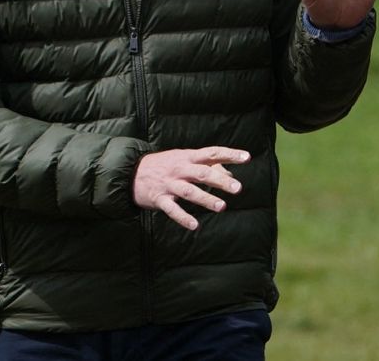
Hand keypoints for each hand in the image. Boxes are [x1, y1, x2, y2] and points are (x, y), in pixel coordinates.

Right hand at [133, 147, 249, 230]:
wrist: (131, 172)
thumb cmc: (164, 165)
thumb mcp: (184, 159)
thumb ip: (208, 165)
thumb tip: (230, 174)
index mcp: (188, 157)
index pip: (212, 153)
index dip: (230, 154)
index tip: (246, 157)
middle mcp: (180, 169)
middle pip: (202, 173)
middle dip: (220, 181)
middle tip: (237, 188)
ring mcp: (169, 184)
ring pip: (189, 191)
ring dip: (205, 199)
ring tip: (221, 207)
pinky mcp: (159, 199)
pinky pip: (172, 209)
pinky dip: (183, 217)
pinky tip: (194, 225)